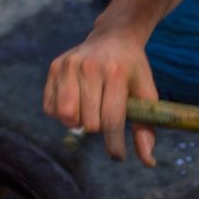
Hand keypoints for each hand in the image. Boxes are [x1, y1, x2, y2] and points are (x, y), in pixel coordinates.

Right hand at [43, 28, 157, 165]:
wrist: (114, 37)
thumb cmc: (132, 71)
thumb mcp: (146, 95)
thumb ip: (146, 129)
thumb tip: (148, 162)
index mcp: (116, 73)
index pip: (111, 120)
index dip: (114, 144)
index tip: (118, 156)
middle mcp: (89, 67)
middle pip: (89, 123)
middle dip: (100, 128)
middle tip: (107, 114)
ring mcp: (69, 65)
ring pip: (67, 117)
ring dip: (80, 122)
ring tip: (92, 110)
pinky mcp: (55, 67)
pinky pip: (51, 108)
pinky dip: (63, 114)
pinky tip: (77, 102)